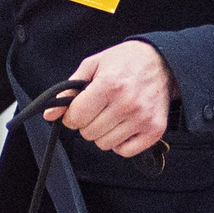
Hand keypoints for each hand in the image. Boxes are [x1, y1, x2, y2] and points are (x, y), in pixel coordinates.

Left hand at [51, 40, 172, 158]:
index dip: (71, 116)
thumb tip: (50, 114)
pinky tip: (123, 126)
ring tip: (111, 116)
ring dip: (103, 133)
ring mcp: (142, 119)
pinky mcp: (154, 130)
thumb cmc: (127, 61)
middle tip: (97, 109)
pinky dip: (120, 143)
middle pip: (89, 133)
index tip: (77, 110)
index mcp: (110, 85)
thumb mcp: (93, 65)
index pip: (76, 117)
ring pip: (105, 144)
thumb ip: (69, 90)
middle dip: (87, 123)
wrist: (163, 62)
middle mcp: (127, 104)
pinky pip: (125, 151)